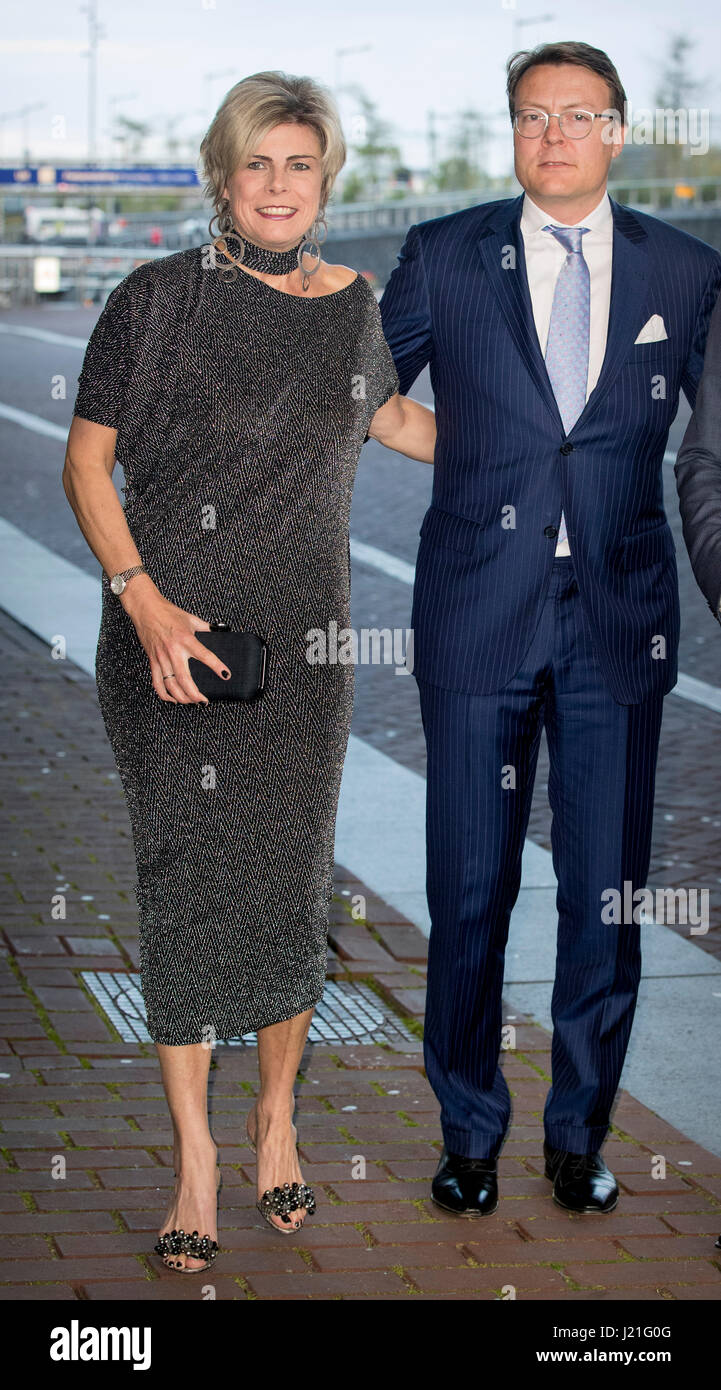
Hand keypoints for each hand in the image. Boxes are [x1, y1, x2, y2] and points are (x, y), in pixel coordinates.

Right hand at [121, 577, 230, 703]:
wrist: (145, 609)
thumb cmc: (168, 612)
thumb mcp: (191, 618)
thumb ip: (206, 628)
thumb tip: (219, 632)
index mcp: (186, 639)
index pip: (205, 655)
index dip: (217, 667)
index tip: (226, 675)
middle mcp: (173, 651)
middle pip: (185, 679)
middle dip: (195, 694)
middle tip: (204, 701)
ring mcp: (161, 658)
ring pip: (171, 685)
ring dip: (182, 697)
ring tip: (192, 702)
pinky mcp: (152, 661)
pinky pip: (157, 682)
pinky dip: (164, 694)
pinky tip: (173, 699)